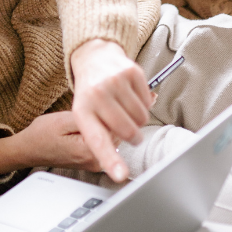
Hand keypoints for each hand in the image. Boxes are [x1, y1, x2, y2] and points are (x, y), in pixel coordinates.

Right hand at [0, 111, 112, 176]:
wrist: (29, 149)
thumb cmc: (42, 134)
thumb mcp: (64, 119)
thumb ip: (91, 119)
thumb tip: (113, 116)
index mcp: (90, 151)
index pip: (117, 128)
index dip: (110, 112)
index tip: (100, 104)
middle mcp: (95, 162)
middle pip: (118, 135)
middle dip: (109, 120)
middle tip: (92, 110)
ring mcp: (94, 164)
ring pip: (112, 139)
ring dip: (105, 126)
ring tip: (88, 119)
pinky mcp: (92, 162)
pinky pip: (105, 144)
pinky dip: (100, 134)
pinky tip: (87, 128)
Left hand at [70, 39, 153, 183]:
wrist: (94, 57)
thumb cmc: (90, 92)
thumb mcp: (85, 114)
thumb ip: (100, 135)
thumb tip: (117, 163)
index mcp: (83, 111)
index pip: (99, 141)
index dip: (111, 160)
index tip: (120, 175)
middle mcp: (97, 96)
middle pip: (128, 132)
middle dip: (132, 136)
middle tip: (125, 127)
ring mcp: (115, 83)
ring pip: (141, 119)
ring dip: (138, 119)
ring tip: (124, 108)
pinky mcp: (131, 73)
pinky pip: (148, 102)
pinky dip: (143, 103)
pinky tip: (130, 95)